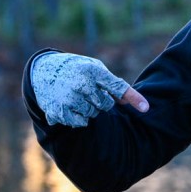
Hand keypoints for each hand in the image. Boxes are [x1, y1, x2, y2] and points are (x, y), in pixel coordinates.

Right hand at [30, 51, 148, 126]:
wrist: (44, 70)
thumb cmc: (77, 69)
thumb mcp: (95, 69)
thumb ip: (113, 85)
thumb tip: (132, 102)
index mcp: (93, 71)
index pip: (118, 87)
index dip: (134, 98)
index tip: (146, 109)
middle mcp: (82, 84)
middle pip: (106, 105)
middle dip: (100, 101)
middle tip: (88, 91)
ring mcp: (69, 98)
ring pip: (93, 114)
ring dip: (89, 109)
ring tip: (77, 96)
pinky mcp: (59, 111)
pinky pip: (80, 123)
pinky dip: (78, 118)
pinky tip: (69, 105)